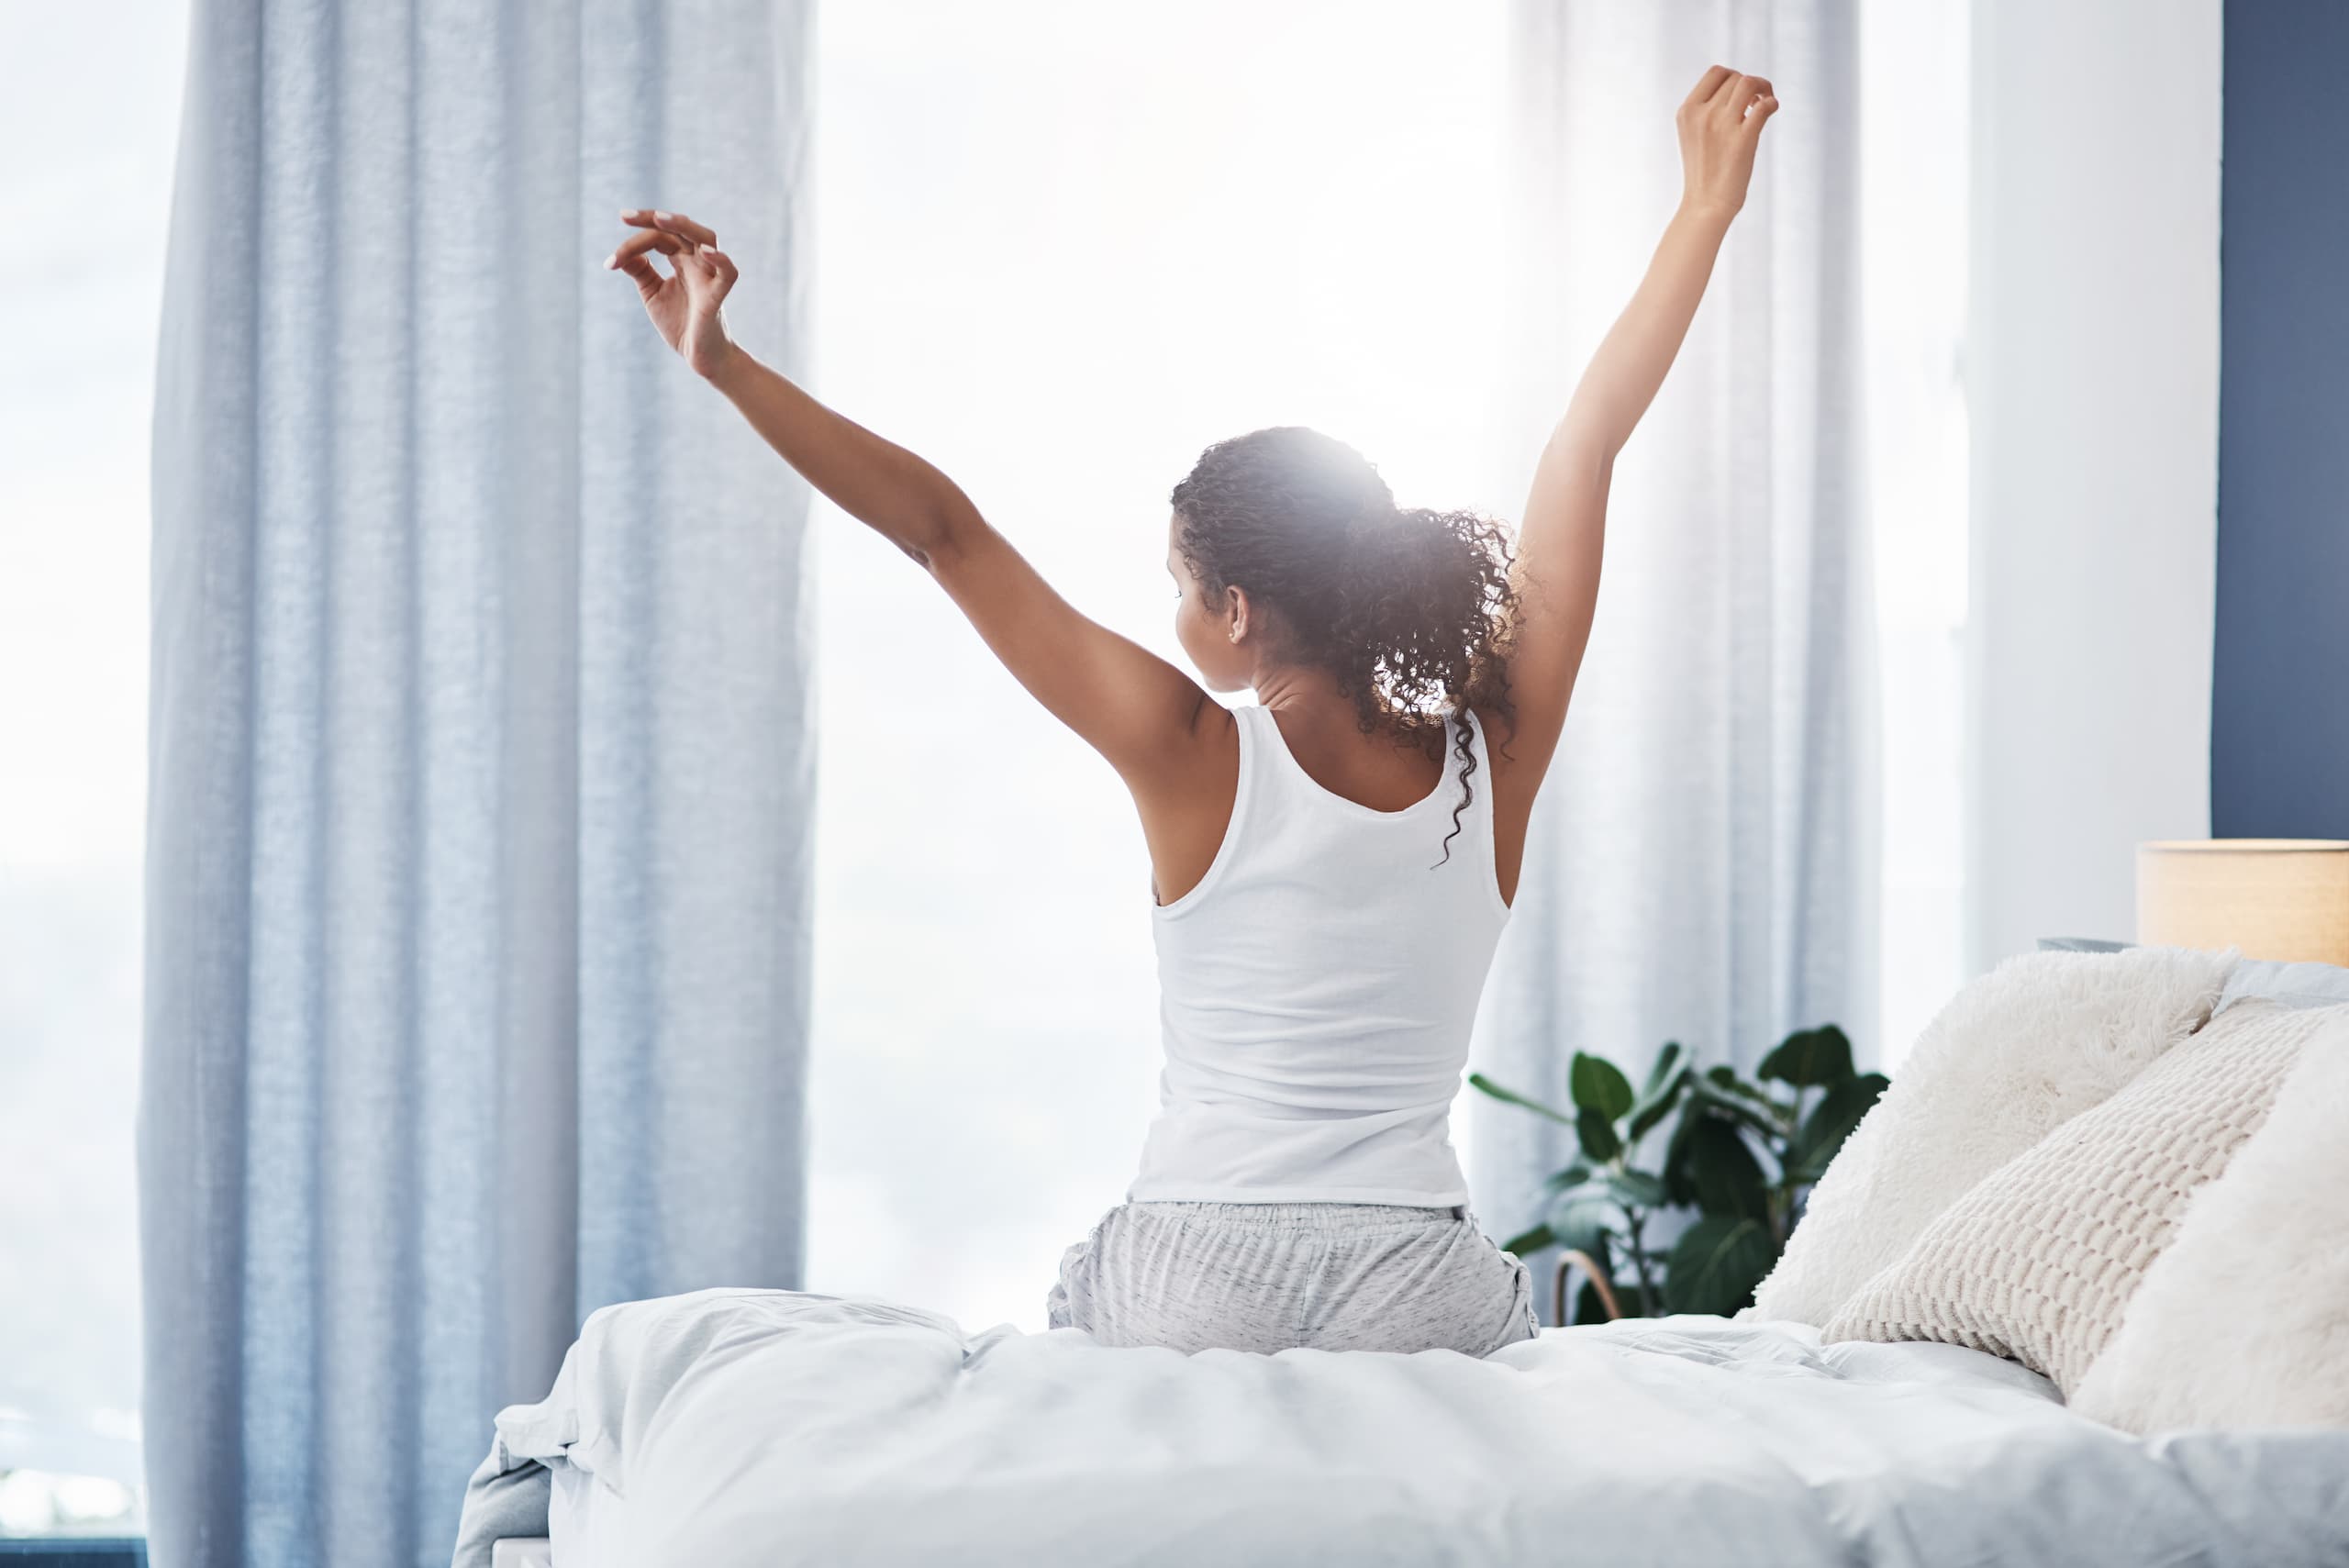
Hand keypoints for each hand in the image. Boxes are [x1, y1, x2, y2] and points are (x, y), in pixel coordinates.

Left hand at [605, 209, 740, 378]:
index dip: (633, 241)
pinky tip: (704, 251)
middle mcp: (697, 262)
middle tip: (625, 217)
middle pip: (680, 228)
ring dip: (683, 225)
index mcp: (681, 259)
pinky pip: (728, 272)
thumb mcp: (653, 294)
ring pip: (706, 238)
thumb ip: (641, 272)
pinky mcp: (718, 296)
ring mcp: (709, 276)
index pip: (659, 237)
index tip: (610, 262)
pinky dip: (720, 259)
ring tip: (658, 219)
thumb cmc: (680, 324)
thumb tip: (621, 254)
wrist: (699, 357)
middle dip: (653, 219)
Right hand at [1675, 66, 1776, 217]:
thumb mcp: (1694, 134)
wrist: (1706, 204)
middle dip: (1751, 85)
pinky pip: (1764, 106)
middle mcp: (1702, 114)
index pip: (1716, 72)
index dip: (1734, 76)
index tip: (1740, 95)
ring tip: (1764, 103)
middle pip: (1735, 77)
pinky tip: (1772, 111)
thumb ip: (1708, 110)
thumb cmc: (1704, 171)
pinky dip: (1772, 103)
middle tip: (1756, 102)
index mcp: (1687, 111)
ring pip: (1749, 83)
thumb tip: (1742, 86)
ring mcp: (1722, 126)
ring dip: (1763, 88)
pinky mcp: (1742, 140)